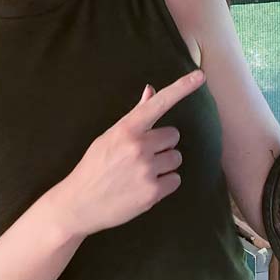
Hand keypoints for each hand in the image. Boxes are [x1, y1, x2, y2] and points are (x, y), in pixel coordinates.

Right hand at [48, 69, 204, 237]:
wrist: (78, 203)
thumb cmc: (94, 166)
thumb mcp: (109, 137)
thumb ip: (134, 116)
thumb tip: (151, 91)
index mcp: (126, 129)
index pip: (159, 103)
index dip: (182, 88)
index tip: (200, 76)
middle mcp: (138, 147)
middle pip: (173, 136)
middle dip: (162, 144)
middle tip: (141, 156)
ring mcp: (146, 170)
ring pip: (176, 158)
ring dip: (164, 165)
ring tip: (141, 173)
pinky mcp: (153, 192)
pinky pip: (175, 180)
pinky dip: (164, 184)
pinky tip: (144, 186)